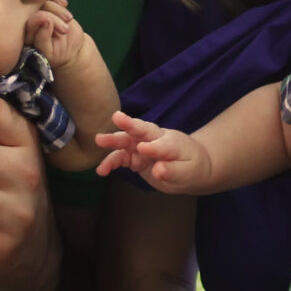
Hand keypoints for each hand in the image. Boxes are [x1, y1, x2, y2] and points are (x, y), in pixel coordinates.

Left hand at [26, 0, 94, 69]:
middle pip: (38, 8)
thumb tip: (45, 19)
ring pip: (44, 1)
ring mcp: (37, 11)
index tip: (63, 30)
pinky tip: (65, 5)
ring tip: (68, 20)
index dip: (47, 20)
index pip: (31, 20)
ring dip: (59, 10)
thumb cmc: (56, 53)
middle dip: (56, 16)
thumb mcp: (49, 51)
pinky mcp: (45, 5)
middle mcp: (28, 21)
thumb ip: (43, 38)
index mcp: (24, 34)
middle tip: (66, 29)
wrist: (68, 48)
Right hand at [93, 111, 212, 191]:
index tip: (143, 149)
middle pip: (142, 131)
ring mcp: (143, 147)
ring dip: (114, 140)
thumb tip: (158, 171)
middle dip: (129, 125)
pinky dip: (111, 162)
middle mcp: (155, 140)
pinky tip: (101, 170)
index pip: (162, 144)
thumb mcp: (187, 172)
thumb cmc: (191, 167)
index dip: (153, 147)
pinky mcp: (135, 156)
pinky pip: (122, 158)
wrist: (190, 166)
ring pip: (127, 142)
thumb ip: (173, 171)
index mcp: (172, 143)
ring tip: (99, 140)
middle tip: (116, 117)